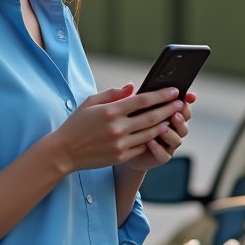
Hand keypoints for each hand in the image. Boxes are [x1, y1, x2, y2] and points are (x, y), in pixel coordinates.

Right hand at [51, 84, 183, 172]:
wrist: (64, 152)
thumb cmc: (76, 124)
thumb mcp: (90, 103)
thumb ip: (113, 94)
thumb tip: (133, 87)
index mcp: (110, 111)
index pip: (142, 100)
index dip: (161, 95)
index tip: (174, 91)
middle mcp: (117, 128)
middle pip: (151, 117)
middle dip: (169, 109)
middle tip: (181, 103)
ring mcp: (120, 144)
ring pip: (150, 133)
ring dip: (164, 125)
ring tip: (174, 118)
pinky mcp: (120, 156)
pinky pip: (142, 147)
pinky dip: (151, 140)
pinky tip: (158, 133)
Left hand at [122, 91, 195, 171]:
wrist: (121, 147)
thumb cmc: (127, 124)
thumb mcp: (129, 109)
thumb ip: (131, 99)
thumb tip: (130, 85)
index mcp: (168, 113)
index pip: (182, 105)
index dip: (187, 100)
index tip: (189, 96)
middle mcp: (172, 128)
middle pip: (184, 123)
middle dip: (181, 117)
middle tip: (174, 113)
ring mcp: (168, 143)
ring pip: (177, 139)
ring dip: (171, 133)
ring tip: (163, 128)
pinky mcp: (160, 157)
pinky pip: (163, 154)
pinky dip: (158, 148)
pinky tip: (150, 142)